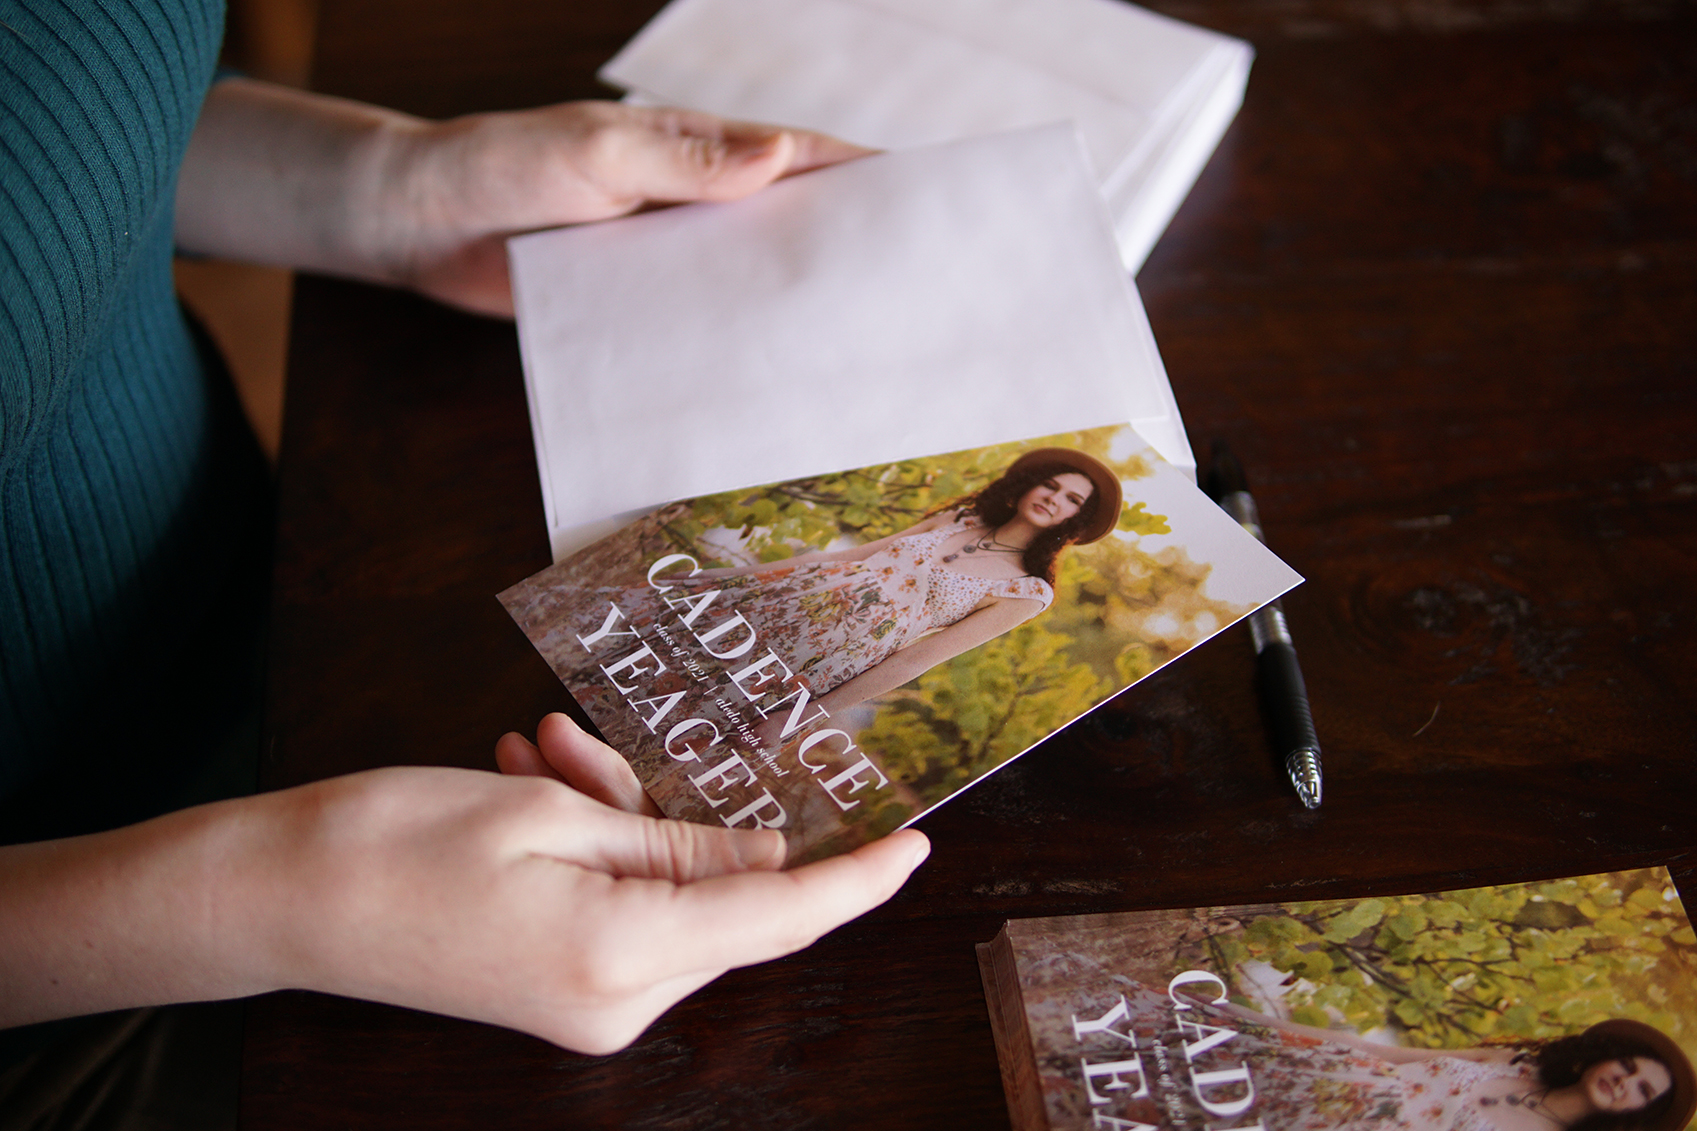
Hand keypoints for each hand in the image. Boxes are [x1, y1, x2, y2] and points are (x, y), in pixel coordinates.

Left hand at [176, 84, 871, 316]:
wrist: (415, 224)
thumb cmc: (499, 165)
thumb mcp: (592, 153)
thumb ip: (680, 159)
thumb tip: (783, 156)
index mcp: (699, 152)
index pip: (808, 160)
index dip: (875, 181)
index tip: (938, 213)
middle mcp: (698, 204)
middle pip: (796, 227)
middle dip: (856, 257)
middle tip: (922, 306)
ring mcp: (671, 257)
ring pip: (755, 283)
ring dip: (801, 312)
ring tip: (864, 359)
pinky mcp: (639, 304)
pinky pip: (702, 326)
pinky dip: (738, 348)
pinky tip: (770, 387)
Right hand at [266, 714, 927, 1052]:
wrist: (279, 895)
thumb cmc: (400, 838)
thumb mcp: (553, 813)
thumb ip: (679, 845)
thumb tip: (769, 859)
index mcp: (622, 955)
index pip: (780, 915)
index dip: (856, 879)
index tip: (917, 843)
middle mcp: (616, 1003)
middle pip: (723, 901)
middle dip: (683, 811)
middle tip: (589, 745)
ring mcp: (587, 1008)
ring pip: (670, 894)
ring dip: (622, 815)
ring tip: (542, 754)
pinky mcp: (561, 993)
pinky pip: (626, 910)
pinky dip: (601, 848)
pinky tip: (536, 785)